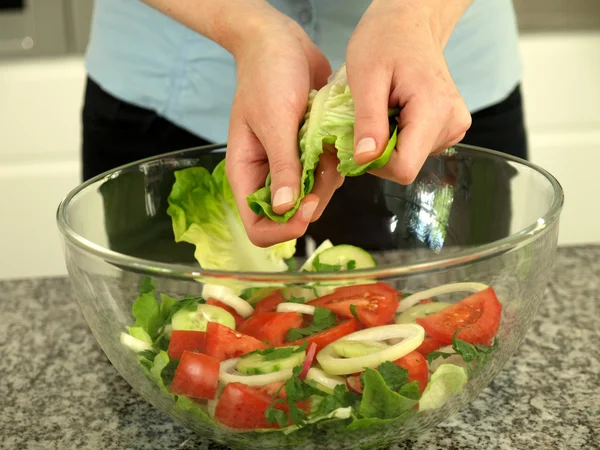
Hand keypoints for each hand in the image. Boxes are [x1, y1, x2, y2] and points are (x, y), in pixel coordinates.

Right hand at [226, 13, 342, 246]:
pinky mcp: (310, 152)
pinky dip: (335, 162)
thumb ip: (282, 166)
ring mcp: (290, 164)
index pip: (256, 224)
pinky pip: (327, 173)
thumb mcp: (273, 121)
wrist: (281, 42)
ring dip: (327, 178)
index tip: (306, 210)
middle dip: (312, 199)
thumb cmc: (266, 76)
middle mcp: (268, 174)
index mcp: (247, 172)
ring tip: (327, 144)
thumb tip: (283, 210)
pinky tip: (333, 137)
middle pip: (290, 214)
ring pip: (314, 195)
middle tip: (324, 168)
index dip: (281, 228)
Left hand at [346, 0, 471, 183]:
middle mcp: (452, 123)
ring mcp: (454, 127)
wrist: (410, 23)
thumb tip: (365, 159)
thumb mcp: (366, 76)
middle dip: (379, 152)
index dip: (375, 163)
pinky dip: (398, 137)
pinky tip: (394, 112)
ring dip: (388, 143)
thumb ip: (368, 120)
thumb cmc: (386, 39)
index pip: (404, 167)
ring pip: (410, 159)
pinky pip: (416, 149)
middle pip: (406, 165)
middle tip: (367, 118)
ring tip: (383, 110)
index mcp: (434, 110)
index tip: (359, 141)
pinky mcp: (450, 128)